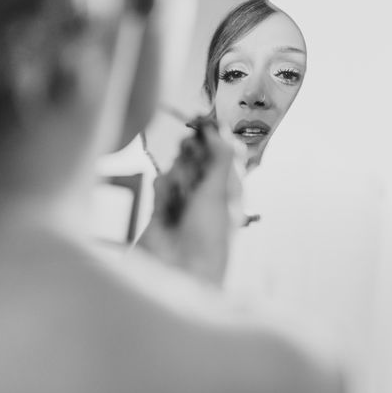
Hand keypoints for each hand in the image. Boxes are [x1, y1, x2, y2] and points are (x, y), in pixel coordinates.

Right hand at [137, 122, 244, 284]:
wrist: (178, 273)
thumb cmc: (209, 239)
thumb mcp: (220, 192)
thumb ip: (219, 157)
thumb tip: (219, 128)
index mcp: (230, 191)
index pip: (224, 155)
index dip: (215, 136)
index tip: (202, 119)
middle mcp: (208, 195)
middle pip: (198, 159)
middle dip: (193, 153)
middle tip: (188, 147)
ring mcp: (183, 203)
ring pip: (178, 170)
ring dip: (178, 175)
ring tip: (181, 192)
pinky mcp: (161, 211)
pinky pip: (161, 186)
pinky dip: (163, 189)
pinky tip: (165, 203)